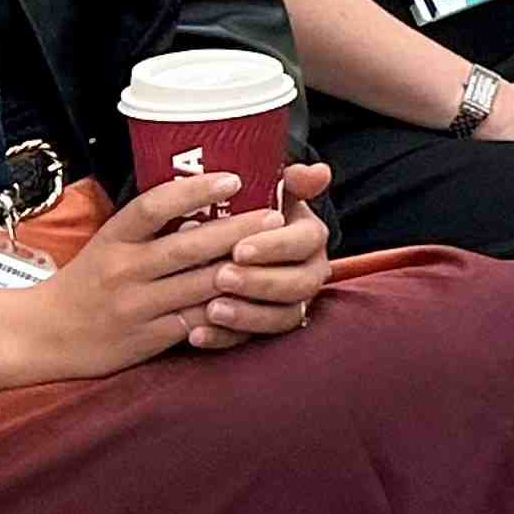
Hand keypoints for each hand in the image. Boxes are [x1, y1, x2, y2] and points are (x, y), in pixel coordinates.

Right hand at [22, 171, 274, 381]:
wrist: (44, 334)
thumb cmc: (88, 280)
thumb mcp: (109, 243)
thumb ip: (152, 226)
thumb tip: (209, 194)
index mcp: (113, 239)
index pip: (153, 206)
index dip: (195, 190)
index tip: (233, 178)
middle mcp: (123, 270)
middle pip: (188, 247)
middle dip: (238, 231)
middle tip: (277, 216)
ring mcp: (136, 307)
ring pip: (200, 286)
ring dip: (243, 271)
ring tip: (278, 255)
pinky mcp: (147, 339)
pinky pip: (198, 323)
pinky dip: (230, 312)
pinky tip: (257, 300)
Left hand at [194, 161, 336, 347]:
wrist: (221, 247)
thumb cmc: (245, 213)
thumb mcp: (264, 191)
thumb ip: (289, 180)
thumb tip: (317, 172)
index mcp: (309, 236)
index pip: (306, 241)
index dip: (276, 247)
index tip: (240, 248)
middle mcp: (308, 271)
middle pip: (300, 284)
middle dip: (260, 282)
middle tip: (221, 277)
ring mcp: (288, 303)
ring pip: (283, 317)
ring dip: (247, 315)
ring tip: (211, 308)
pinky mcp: (263, 328)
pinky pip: (252, 342)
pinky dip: (225, 338)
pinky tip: (197, 334)